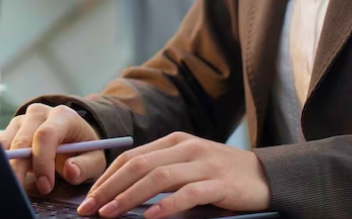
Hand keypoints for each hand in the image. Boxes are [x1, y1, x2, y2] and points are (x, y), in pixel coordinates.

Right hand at [0, 104, 103, 195]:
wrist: (73, 138)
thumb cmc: (83, 150)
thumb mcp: (94, 160)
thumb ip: (85, 166)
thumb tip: (70, 170)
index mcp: (63, 116)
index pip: (46, 135)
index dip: (42, 162)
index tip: (46, 186)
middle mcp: (40, 113)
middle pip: (22, 141)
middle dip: (19, 170)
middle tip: (22, 193)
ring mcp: (22, 120)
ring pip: (5, 144)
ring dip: (6, 166)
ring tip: (15, 184)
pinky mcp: (9, 130)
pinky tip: (4, 176)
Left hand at [77, 133, 271, 218]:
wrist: (264, 176)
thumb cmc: (221, 174)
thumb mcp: (190, 164)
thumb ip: (162, 170)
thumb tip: (120, 191)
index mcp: (177, 141)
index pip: (133, 155)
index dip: (107, 176)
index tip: (88, 198)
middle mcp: (188, 148)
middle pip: (140, 164)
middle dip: (110, 187)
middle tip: (89, 209)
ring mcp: (204, 164)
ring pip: (159, 177)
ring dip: (129, 197)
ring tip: (109, 214)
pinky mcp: (219, 183)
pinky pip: (187, 193)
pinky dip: (165, 206)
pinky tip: (149, 218)